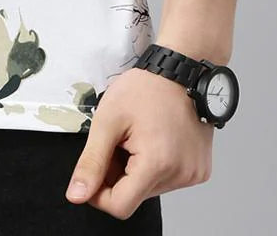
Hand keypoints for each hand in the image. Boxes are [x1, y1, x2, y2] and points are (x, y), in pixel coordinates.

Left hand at [64, 64, 213, 219]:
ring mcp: (193, 174)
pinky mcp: (199, 170)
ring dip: (136, 170)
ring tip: (137, 137)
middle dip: (118, 175)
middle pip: (134, 196)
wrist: (181, 70)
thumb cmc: (146, 88)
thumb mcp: (108, 120)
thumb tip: (77, 195)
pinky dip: (154, 166)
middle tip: (118, 141)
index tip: (95, 169)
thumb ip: (91, 161)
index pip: (120, 206)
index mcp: (157, 164)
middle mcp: (180, 175)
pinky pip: (167, 180)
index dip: (99, 193)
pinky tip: (154, 140)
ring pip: (149, 189)